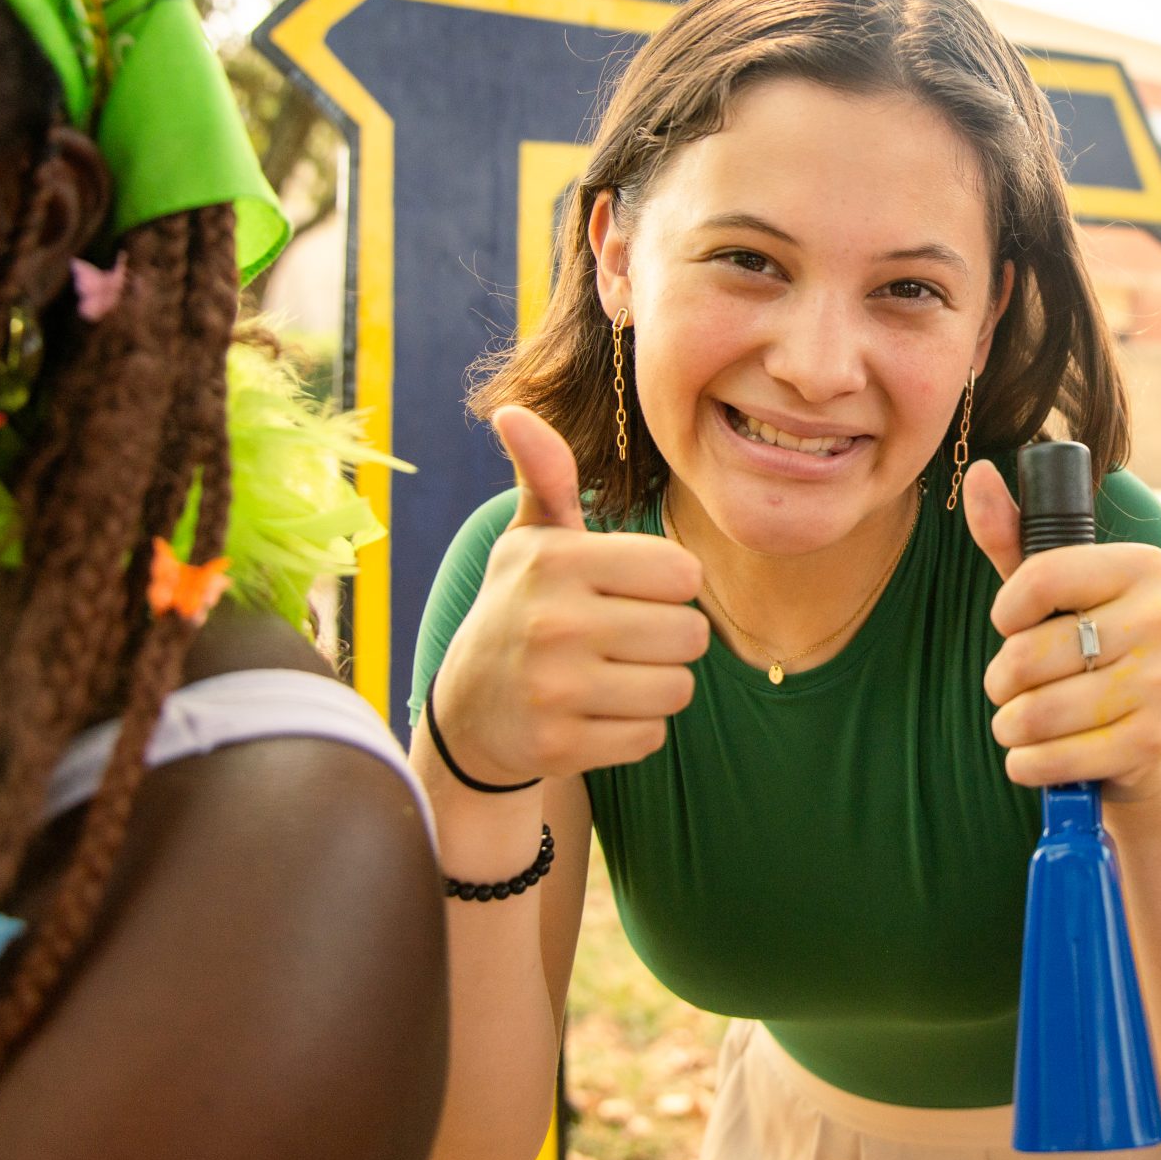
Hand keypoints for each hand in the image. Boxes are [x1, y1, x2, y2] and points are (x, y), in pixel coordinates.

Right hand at [432, 406, 708, 781]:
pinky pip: (651, 737)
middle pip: (691, 635)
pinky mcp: (559, 748)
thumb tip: (512, 411)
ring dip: (655, 686)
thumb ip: (545, 478)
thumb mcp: (530, 540)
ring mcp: (554, 690)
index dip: (668, 584)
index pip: (682, 571)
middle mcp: (553, 622)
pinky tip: (593, 714)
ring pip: (678, 689)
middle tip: (620, 639)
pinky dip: (633, 730)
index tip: (628, 590)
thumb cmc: (521, 607)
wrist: (468, 711)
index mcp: (556, 560)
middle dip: (667, 639)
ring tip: (608, 675)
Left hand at [962, 459, 1160, 802]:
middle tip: (1013, 687)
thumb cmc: (1085, 654)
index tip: (1010, 625)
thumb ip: (1012, 535)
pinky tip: (1036, 756)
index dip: (1006, 611)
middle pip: (1031, 651)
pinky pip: (1056, 758)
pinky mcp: (1154, 742)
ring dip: (1011, 726)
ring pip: (1037, 711)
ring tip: (1023, 723)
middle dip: (1002, 680)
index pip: (1041, 577)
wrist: (1142, 744)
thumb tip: (976, 474)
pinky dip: (1027, 764)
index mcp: (1144, 566)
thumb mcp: (1050, 594)